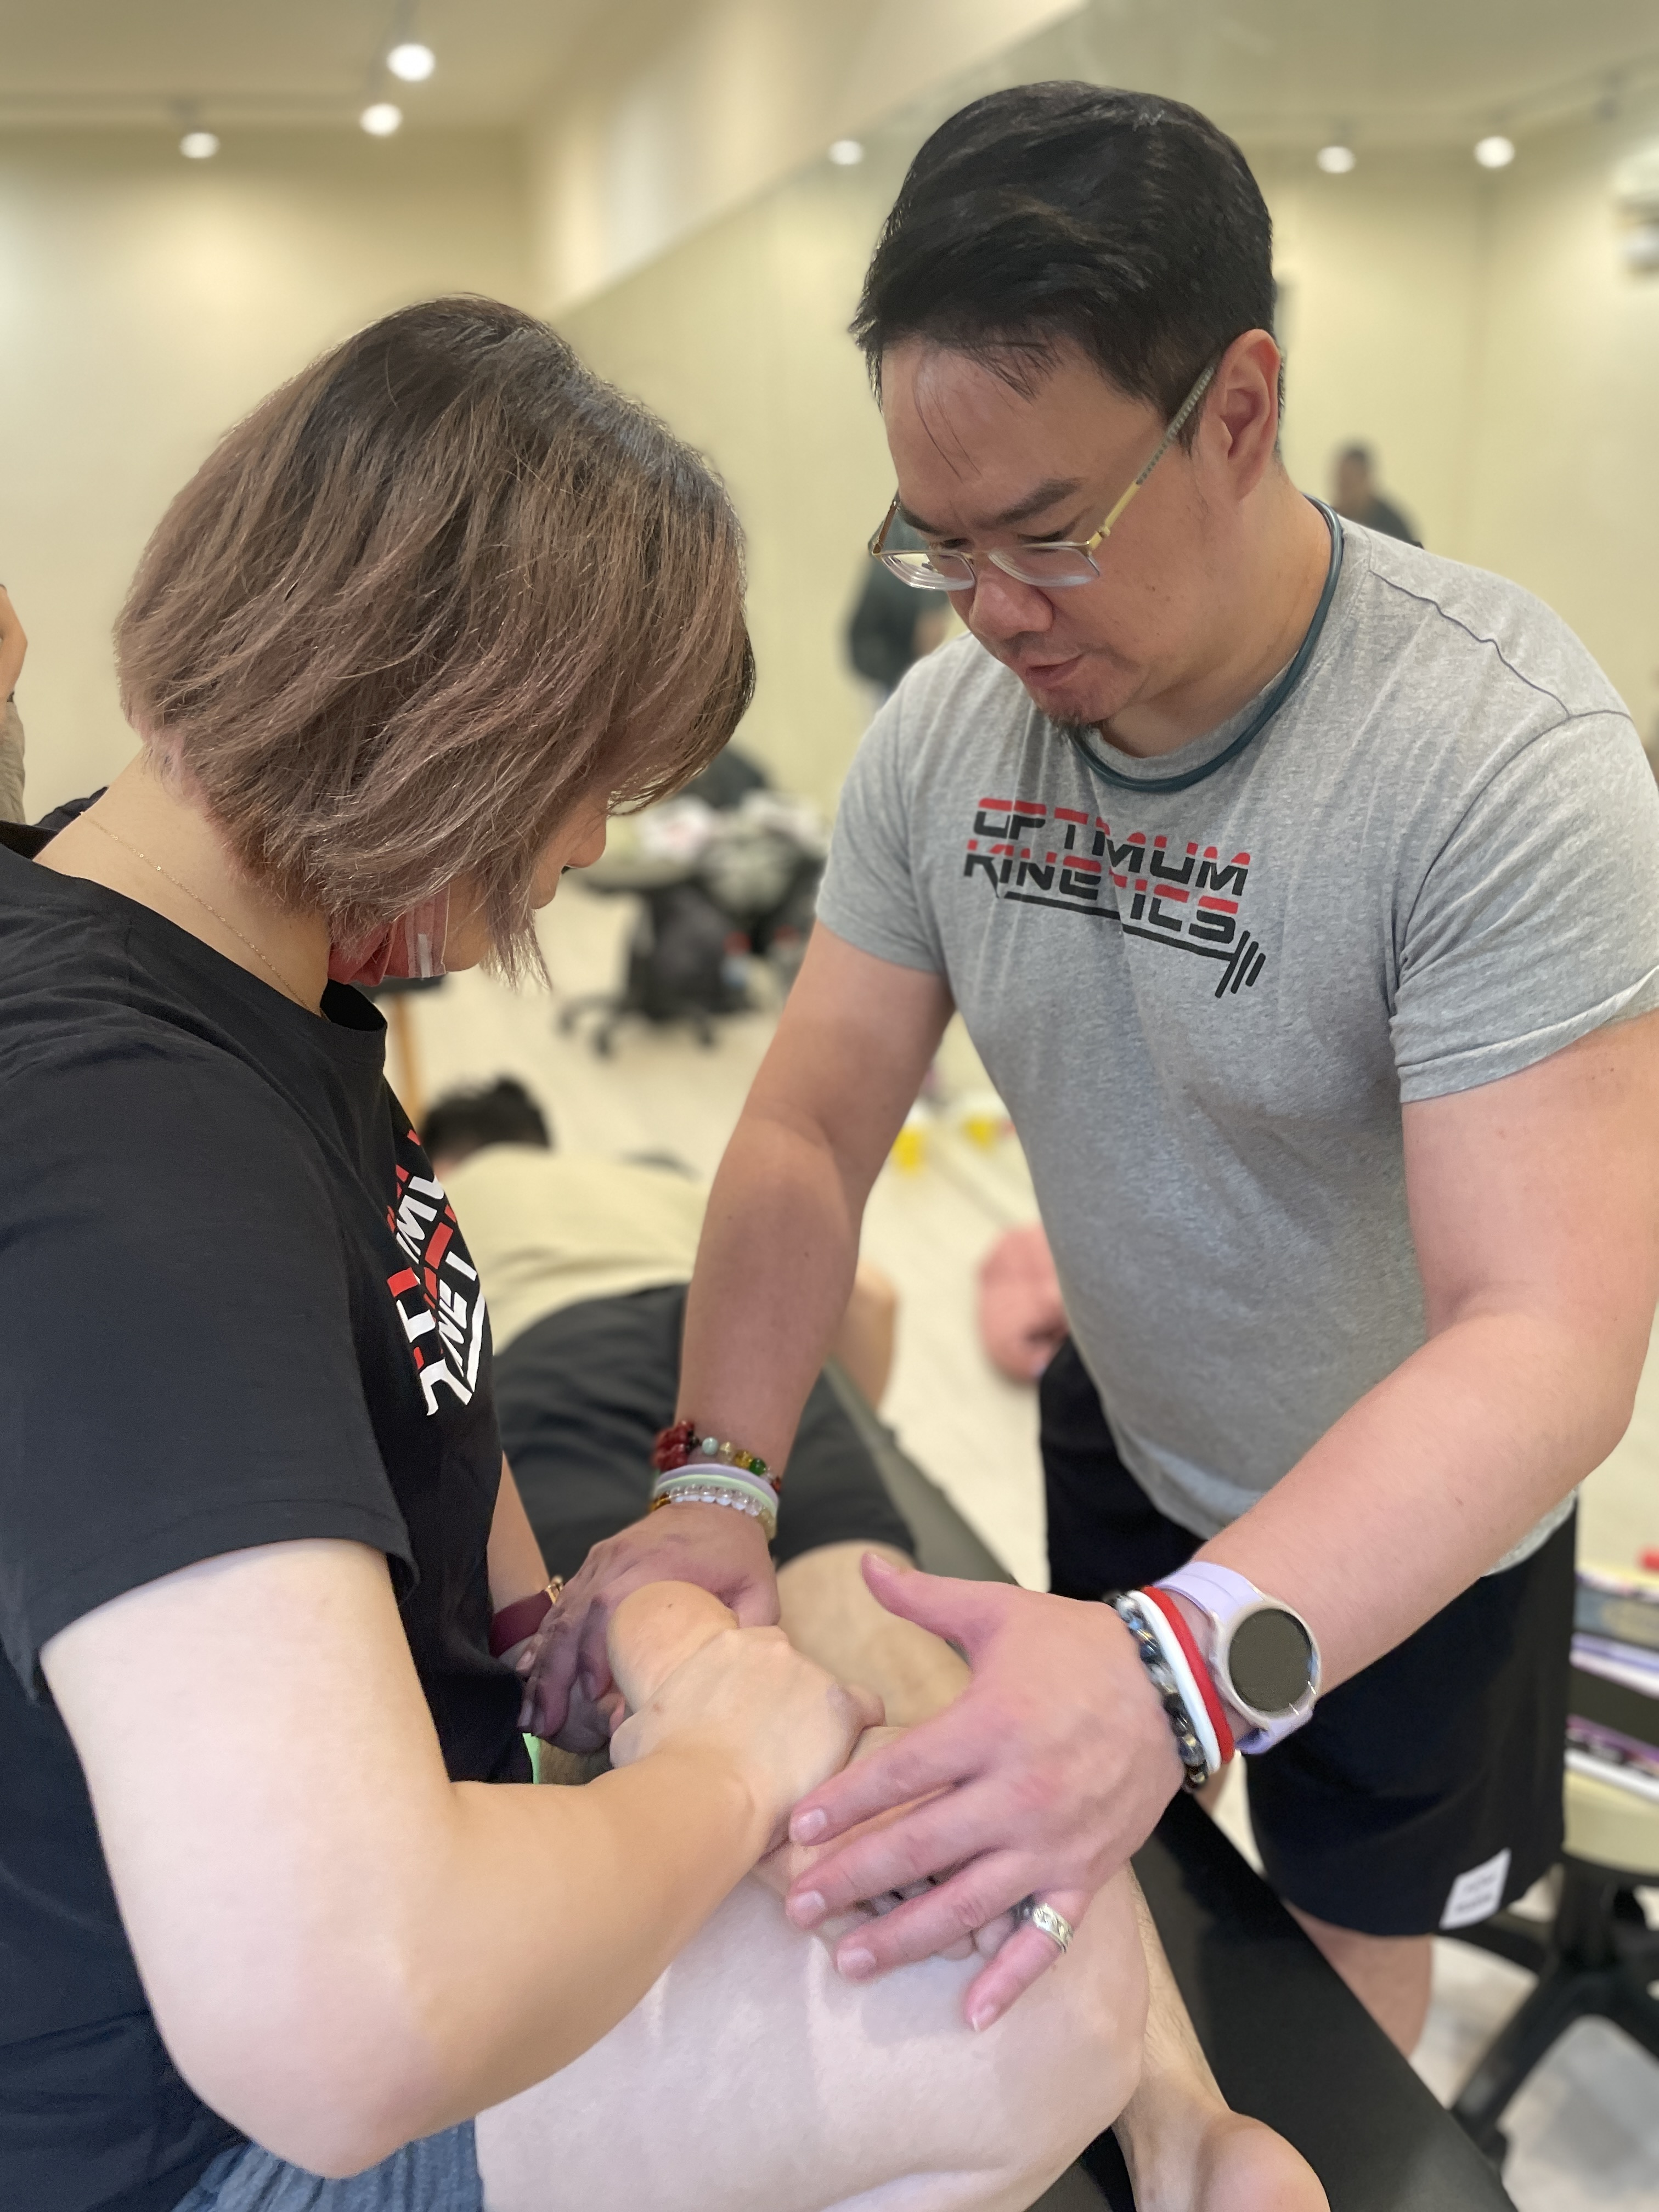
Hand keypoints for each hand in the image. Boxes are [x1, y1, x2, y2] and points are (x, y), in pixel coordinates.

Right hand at [517, 1505, 777, 1746]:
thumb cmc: (738, 1555)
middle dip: (553, 1674)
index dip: (595, 1653)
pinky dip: (544, 1642)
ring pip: (560, 1615)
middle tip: (541, 1723)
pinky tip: (528, 1675)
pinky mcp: (593, 1564)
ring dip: (542, 1666)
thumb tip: (716, 1688)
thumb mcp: (757, 1593)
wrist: (715, 1500)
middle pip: (573, 1617)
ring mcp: (601, 1560)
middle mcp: (619, 1559)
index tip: (590, 1697)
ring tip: (529, 1714)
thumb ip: (741, 1636)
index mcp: (658, 1563)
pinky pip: (561, 1606)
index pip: (609, 1606)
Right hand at [610, 1621, 881, 1844]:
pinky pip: (867, 1709)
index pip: (756, 1655)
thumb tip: (633, 1723)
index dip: (755, 1693)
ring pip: (826, 1692)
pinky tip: (844, 1762)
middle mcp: (771, 1646)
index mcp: (725, 1645)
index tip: (750, 1726)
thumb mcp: (637, 1733)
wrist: (700, 1798)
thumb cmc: (662, 1771)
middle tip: (774, 1751)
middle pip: (791, 1670)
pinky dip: (858, 1733)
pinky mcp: (840, 1706)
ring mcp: (809, 1673)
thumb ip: (645, 1718)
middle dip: (786, 1705)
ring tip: (804, 1767)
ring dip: (817, 1723)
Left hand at [781, 1554, 1184, 2028]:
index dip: (844, 1803)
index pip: (900, 1773)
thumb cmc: (1076, 1645)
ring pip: (968, 1904)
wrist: (1176, 1680)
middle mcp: (1017, 1791)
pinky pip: (1046, 1936)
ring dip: (906, 1938)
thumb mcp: (998, 1611)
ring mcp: (1053, 1840)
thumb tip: (864, 1565)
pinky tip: (971, 2014)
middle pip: (920, 1847)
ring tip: (850, 1963)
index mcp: (989, 1726)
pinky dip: (1011, 1980)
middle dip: (853, 1880)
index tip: (797, 1829)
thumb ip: (924, 1596)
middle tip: (797, 1909)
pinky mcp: (1087, 1870)